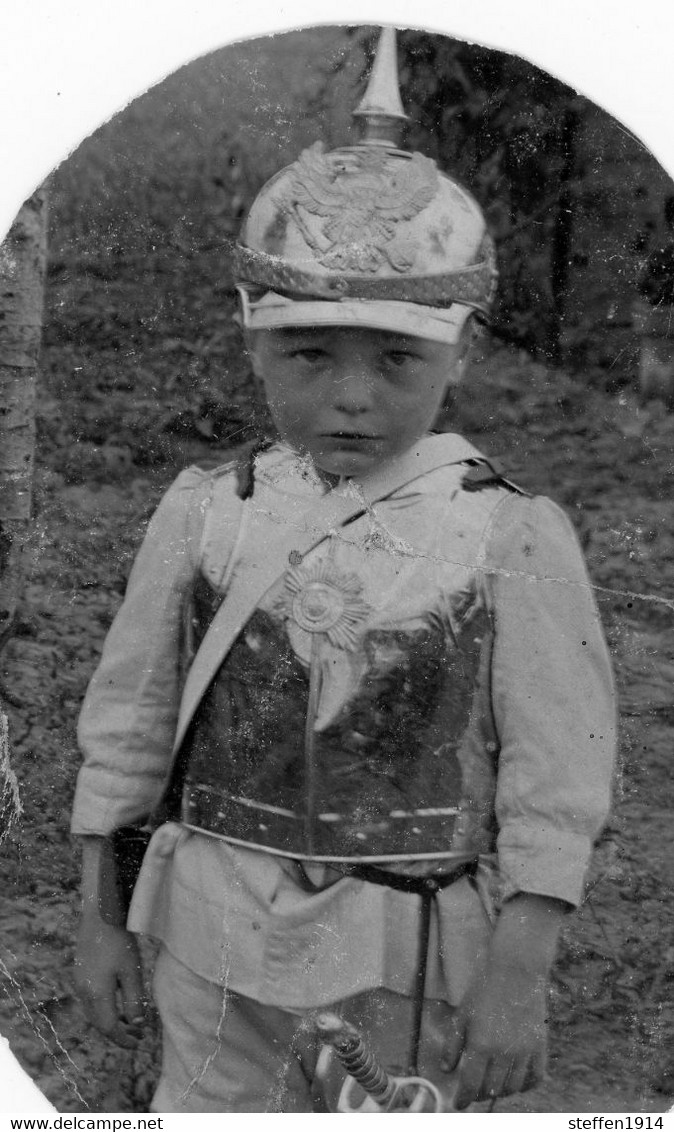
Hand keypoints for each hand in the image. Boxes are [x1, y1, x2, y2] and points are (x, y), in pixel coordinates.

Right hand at [74, 913, 146, 1047]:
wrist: (100, 914)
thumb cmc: (119, 941)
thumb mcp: (132, 971)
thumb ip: (134, 1000)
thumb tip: (137, 1024)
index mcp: (97, 994)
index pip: (108, 1027)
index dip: (123, 1038)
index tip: (138, 1042)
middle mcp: (84, 991)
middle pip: (98, 1023)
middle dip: (117, 1033)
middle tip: (136, 1036)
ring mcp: (79, 981)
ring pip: (93, 1012)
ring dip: (109, 1021)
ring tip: (128, 1022)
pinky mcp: (80, 972)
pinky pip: (89, 1000)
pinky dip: (102, 1009)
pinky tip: (115, 1002)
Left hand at [441, 892, 566, 1108]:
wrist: (516, 969)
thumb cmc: (484, 989)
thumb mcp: (462, 1014)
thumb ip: (452, 1044)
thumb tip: (446, 1070)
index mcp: (481, 1044)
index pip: (471, 1084)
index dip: (463, 1098)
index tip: (459, 1105)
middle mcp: (504, 1052)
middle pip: (491, 1089)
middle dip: (479, 1095)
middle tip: (474, 1092)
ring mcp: (525, 1050)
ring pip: (513, 1087)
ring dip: (500, 1091)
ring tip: (492, 1085)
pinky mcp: (540, 1045)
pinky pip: (536, 1077)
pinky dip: (525, 1085)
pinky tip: (516, 1081)